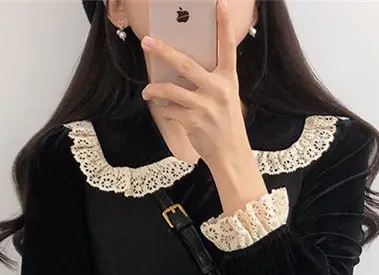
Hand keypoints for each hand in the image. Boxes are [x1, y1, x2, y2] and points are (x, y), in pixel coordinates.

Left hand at [140, 0, 251, 173]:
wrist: (231, 154)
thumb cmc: (225, 124)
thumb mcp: (226, 98)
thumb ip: (209, 81)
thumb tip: (178, 69)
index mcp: (228, 80)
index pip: (227, 48)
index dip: (223, 26)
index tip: (219, 4)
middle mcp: (218, 90)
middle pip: (186, 64)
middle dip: (163, 51)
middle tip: (147, 42)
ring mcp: (205, 106)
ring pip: (171, 90)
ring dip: (154, 89)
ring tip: (147, 91)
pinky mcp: (194, 122)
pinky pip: (170, 110)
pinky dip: (165, 110)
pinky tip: (165, 111)